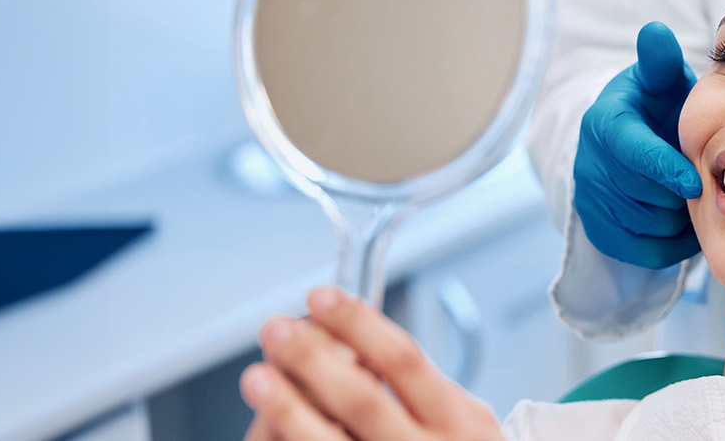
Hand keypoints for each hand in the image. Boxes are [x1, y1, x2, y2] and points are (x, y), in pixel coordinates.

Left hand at [242, 287, 501, 440]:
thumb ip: (421, 386)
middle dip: (313, 359)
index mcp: (456, 422)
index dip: (357, 324)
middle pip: (360, 398)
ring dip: (290, 407)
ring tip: (258, 377)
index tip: (320, 298)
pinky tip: (270, 426)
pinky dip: (291, 439)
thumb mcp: (465, 423)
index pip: (402, 359)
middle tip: (277, 329)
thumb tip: (353, 342)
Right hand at [572, 21, 704, 268]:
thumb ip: (661, 62)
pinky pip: (641, 251)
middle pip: (644, 195)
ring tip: (693, 198)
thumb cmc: (656, 108)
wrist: (630, 142)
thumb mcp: (660, 81)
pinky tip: (682, 220)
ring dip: (678, 217)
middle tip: (704, 182)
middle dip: (678, 193)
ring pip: (646, 225)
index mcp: (604, 123)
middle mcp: (589, 163)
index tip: (695, 182)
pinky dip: (670, 243)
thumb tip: (656, 31)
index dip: (665, 170)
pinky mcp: (597, 229)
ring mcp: (590, 199)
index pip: (633, 154)